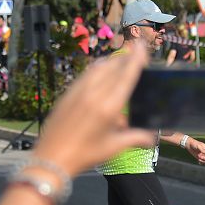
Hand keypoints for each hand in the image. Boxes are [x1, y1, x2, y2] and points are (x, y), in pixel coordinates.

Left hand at [33, 50, 156, 175]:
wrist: (51, 159)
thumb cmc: (84, 155)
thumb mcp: (113, 147)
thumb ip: (135, 138)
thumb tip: (153, 138)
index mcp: (108, 107)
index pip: (125, 76)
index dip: (135, 59)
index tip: (141, 45)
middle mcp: (94, 94)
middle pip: (113, 68)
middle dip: (125, 57)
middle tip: (135, 51)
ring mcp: (78, 92)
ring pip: (97, 68)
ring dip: (110, 61)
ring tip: (120, 58)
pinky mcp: (67, 95)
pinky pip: (85, 75)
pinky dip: (96, 69)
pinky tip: (99, 70)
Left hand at [186, 138, 204, 164]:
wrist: (189, 144)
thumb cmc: (194, 144)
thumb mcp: (199, 146)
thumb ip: (202, 150)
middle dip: (204, 158)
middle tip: (200, 156)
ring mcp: (202, 154)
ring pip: (204, 160)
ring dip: (202, 160)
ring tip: (198, 157)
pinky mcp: (198, 157)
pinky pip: (201, 161)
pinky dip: (201, 162)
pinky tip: (199, 162)